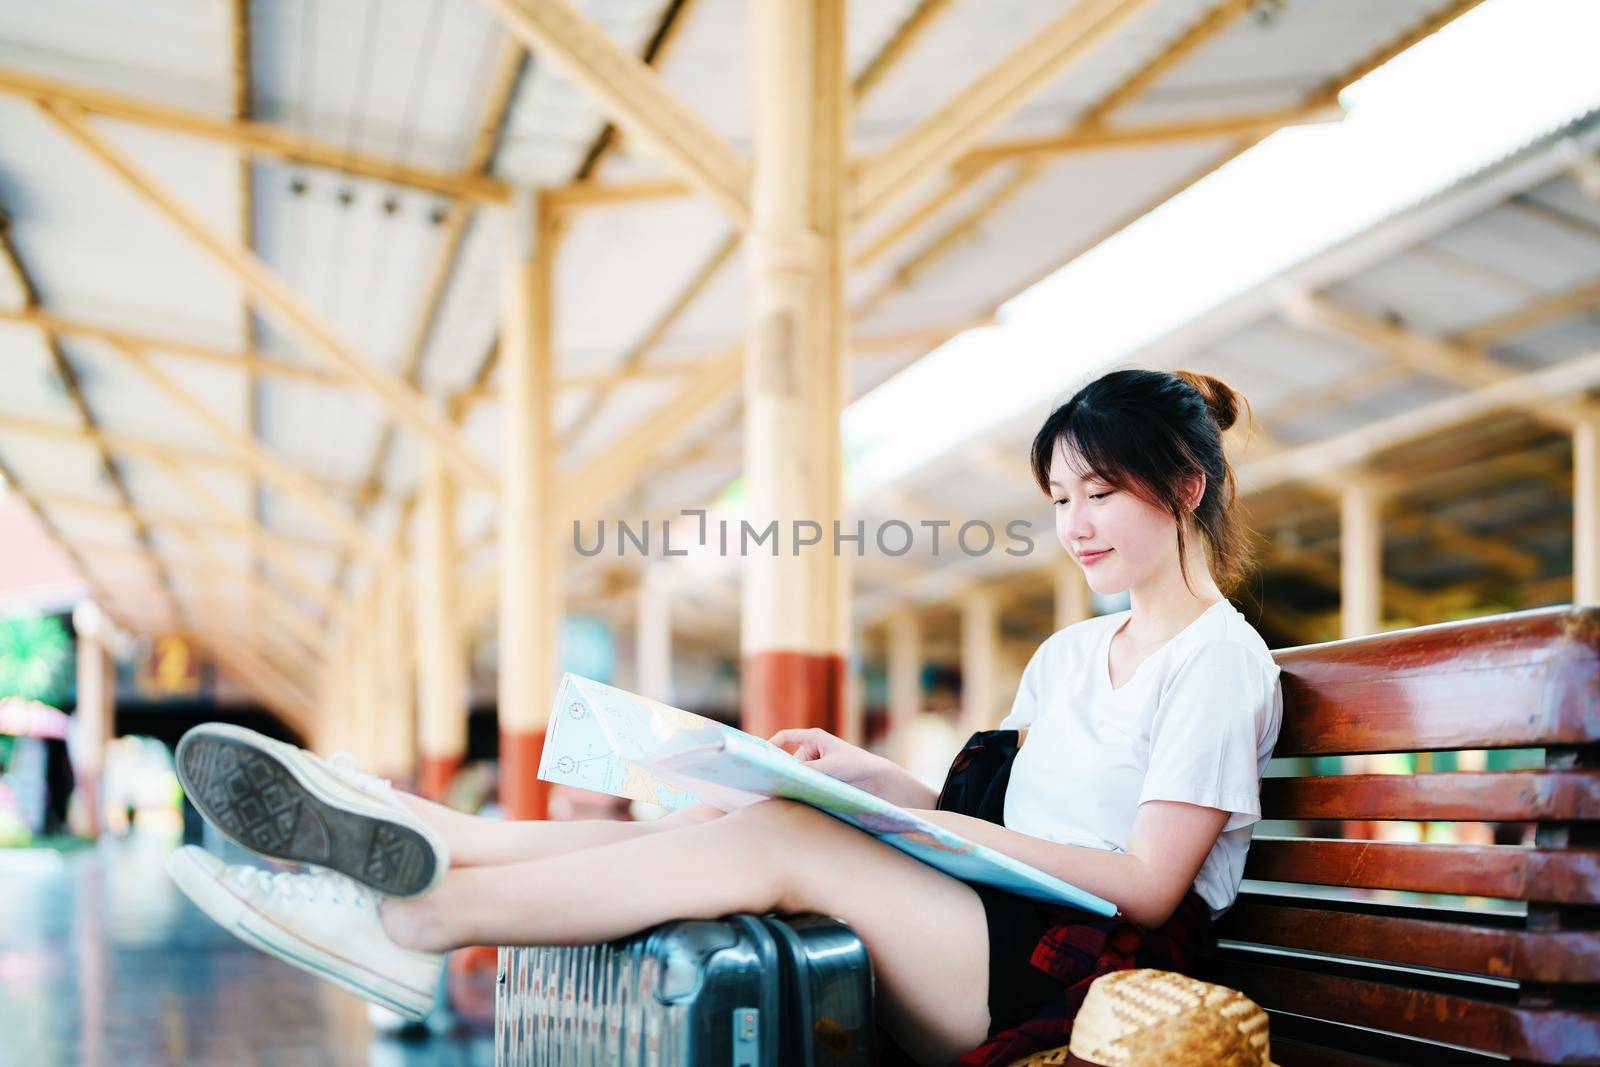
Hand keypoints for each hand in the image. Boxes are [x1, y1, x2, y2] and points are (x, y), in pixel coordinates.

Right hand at [768, 728, 886, 790]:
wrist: (874, 777)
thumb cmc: (854, 765)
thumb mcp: (829, 767)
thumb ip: (807, 770)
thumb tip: (786, 775)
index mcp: (813, 737)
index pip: (785, 737)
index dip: (772, 745)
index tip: (761, 758)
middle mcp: (812, 748)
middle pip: (790, 760)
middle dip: (786, 771)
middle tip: (775, 785)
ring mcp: (816, 762)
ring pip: (797, 773)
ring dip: (797, 781)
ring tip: (797, 792)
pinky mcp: (820, 774)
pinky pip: (805, 780)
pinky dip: (803, 786)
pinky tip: (803, 795)